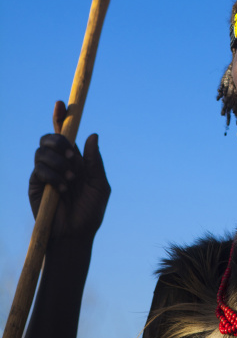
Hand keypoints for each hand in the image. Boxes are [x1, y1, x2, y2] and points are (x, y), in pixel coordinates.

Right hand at [29, 101, 110, 241]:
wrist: (76, 235)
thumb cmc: (90, 211)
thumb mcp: (100, 185)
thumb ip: (95, 162)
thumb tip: (92, 135)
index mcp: (75, 159)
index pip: (66, 134)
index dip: (60, 117)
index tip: (61, 103)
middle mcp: (58, 162)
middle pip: (49, 137)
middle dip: (59, 140)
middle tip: (71, 155)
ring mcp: (45, 172)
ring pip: (42, 151)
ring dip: (58, 162)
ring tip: (71, 179)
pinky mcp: (35, 184)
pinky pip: (39, 170)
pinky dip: (53, 176)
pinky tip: (62, 189)